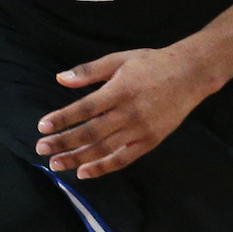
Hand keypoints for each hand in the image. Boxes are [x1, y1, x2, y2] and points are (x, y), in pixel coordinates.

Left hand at [35, 47, 220, 178]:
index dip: (63, 119)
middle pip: (91, 133)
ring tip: (56, 165)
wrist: (191, 75)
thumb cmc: (152, 63)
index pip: (85, 108)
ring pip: (104, 149)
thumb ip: (89, 71)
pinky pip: (124, 159)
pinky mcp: (150, 141)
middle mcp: (130, 113)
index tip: (43, 126)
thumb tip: (60, 79)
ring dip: (78, 159)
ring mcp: (141, 130)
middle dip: (64, 143)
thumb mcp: (120, 59)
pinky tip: (85, 172)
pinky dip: (103, 167)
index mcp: (120, 90)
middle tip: (41, 149)